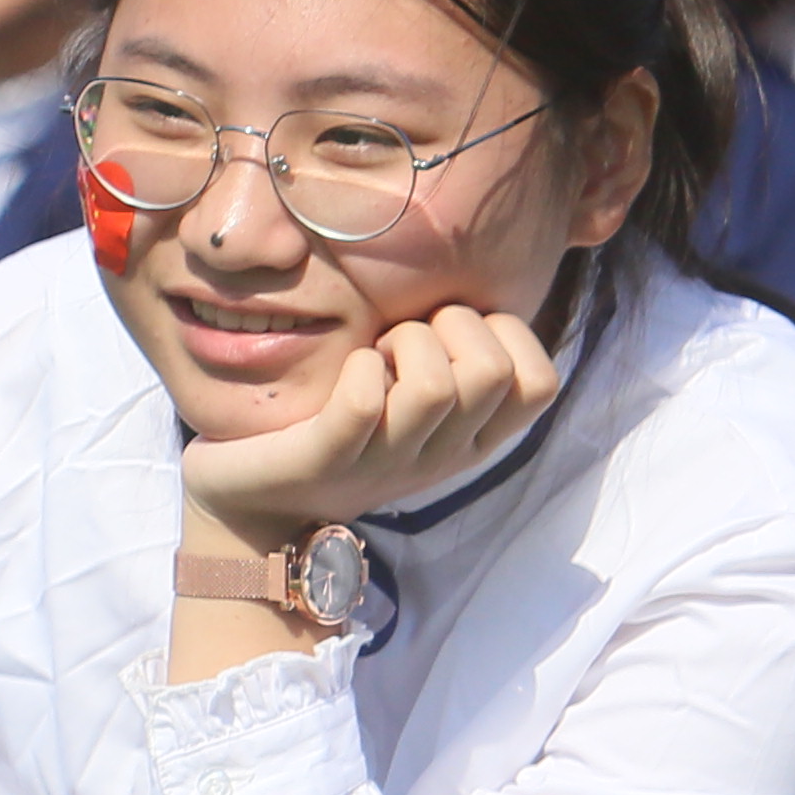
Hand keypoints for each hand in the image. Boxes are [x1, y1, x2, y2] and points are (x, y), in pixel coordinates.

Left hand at [181, 303, 560, 546]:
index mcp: (473, 439)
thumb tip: (480, 290)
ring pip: (437, 385)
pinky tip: (347, 369)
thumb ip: (457, 361)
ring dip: (402, 342)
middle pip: (493, 372)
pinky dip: (359, 369)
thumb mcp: (415, 401)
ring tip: (372, 354)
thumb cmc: (339, 429)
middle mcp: (441, 456)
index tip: (451, 333)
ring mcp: (386, 462)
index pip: (541, 382)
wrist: (253, 503)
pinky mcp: (326, 460)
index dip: (506, 333)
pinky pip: (364, 404)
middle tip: (400, 340)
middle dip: (449, 325)